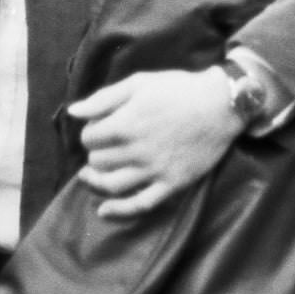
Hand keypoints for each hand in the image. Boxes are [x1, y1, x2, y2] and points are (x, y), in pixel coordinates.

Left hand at [70, 68, 236, 218]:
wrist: (221, 105)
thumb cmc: (179, 89)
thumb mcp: (139, 82)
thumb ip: (103, 98)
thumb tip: (73, 113)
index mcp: (126, 123)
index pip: (89, 138)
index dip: (89, 132)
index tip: (98, 128)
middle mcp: (137, 150)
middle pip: (98, 161)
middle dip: (94, 153)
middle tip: (102, 147)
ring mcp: (154, 170)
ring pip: (112, 184)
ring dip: (97, 181)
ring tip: (91, 175)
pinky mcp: (171, 183)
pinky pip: (141, 204)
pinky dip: (119, 210)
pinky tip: (105, 211)